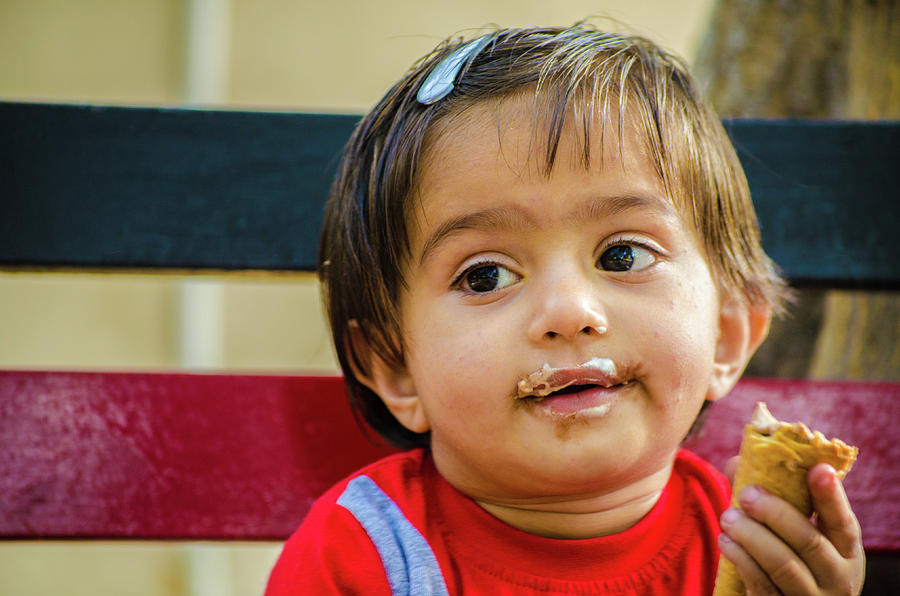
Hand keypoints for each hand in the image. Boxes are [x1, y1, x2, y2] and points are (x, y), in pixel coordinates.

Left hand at [718, 463, 864, 594]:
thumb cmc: (792, 555)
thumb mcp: (798, 532)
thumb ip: (771, 495)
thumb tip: (739, 462)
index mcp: (846, 549)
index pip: (842, 521)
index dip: (831, 496)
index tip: (819, 469)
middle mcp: (838, 577)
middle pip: (809, 542)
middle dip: (776, 514)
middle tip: (747, 494)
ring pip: (784, 565)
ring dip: (752, 536)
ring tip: (728, 517)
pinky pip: (762, 585)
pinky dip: (742, 560)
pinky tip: (726, 541)